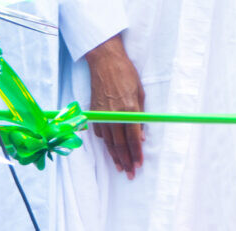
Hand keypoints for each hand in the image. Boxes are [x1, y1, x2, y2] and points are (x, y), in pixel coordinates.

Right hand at [85, 35, 144, 178]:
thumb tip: (141, 136)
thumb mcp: (140, 92)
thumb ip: (141, 116)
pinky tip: (110, 148)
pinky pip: (100, 132)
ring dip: (114, 156)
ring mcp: (102, 114)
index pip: (133, 138)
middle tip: (130, 173)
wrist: (104, 61)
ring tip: (120, 167)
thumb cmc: (126, 73)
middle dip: (126, 160)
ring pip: (108, 142)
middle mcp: (114, 114)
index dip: (136, 153)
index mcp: (129, 109)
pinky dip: (105, 142)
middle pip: (119, 144)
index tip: (139, 164)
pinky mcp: (94, 112)